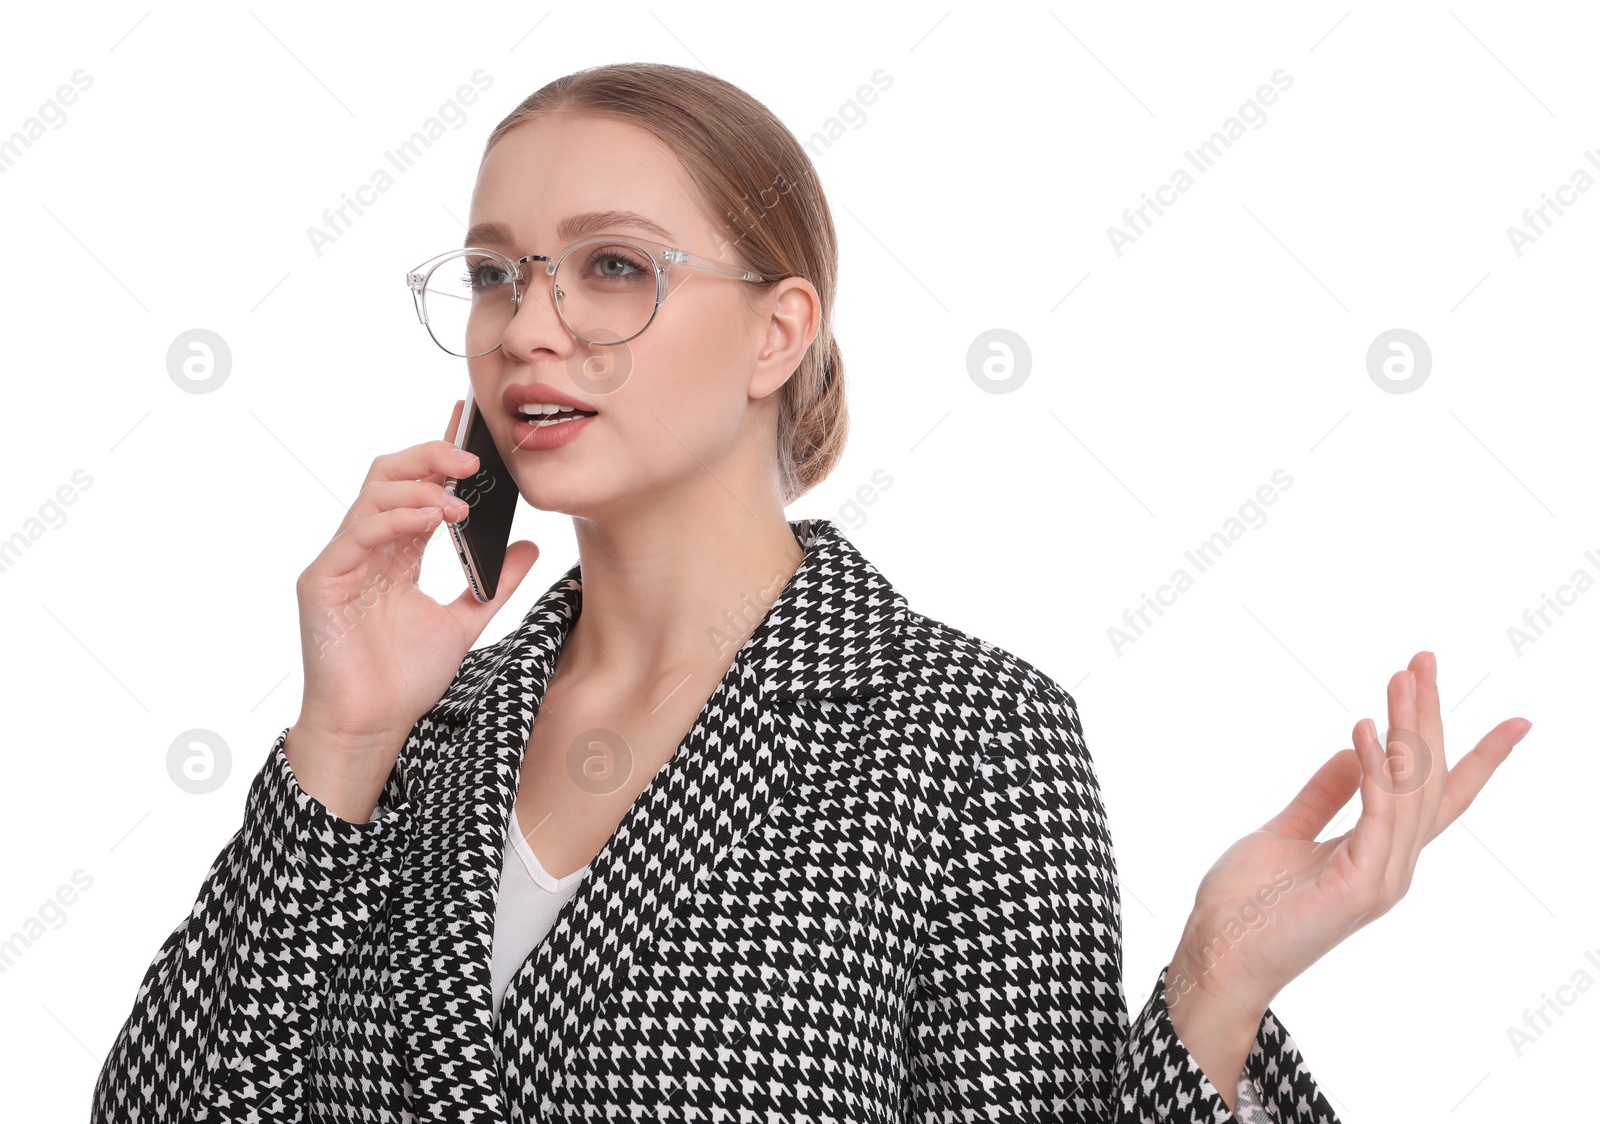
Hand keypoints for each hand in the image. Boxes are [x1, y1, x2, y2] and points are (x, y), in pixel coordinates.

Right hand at [288, 399, 539, 784]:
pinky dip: (396, 517)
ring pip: (373, 494)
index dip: (441, 455)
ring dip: (420, 486)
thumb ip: (495, 584)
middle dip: (432, 457)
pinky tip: (430, 518)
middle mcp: (368, 548)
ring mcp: (343, 560)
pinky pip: (358, 532)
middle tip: (473, 457)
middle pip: (391, 475)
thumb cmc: (405, 680)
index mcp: (397, 553)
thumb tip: (531, 546)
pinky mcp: (322, 579)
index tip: (473, 429)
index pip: (419, 488)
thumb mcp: (465, 622)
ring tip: (460, 498)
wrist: (371, 727)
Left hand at [1168, 650, 1531, 1018]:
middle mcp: (1391, 864)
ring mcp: (1382, 877)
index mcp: (1378, 851)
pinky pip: (1378, 815)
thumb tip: (1350, 750)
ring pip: (1410, 790)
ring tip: (1401, 676)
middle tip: (1424, 658)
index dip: (1476, 757)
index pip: (1439, 797)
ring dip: (1406, 728)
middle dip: (1428, 717)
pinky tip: (1363, 729)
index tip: (1516, 720)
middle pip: (1427, 779)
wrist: (1216, 955)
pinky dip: (1375, 769)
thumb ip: (1322, 796)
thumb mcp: (1286, 832)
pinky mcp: (1362, 887)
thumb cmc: (1244, 903)